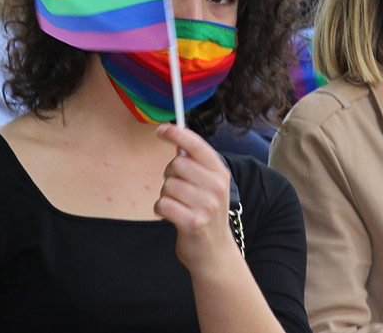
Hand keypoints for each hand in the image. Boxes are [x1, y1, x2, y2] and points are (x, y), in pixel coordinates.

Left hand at [154, 124, 240, 274]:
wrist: (215, 254)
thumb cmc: (207, 214)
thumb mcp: (210, 186)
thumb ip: (196, 164)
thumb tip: (176, 139)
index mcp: (221, 173)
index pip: (196, 145)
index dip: (177, 134)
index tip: (161, 130)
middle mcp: (216, 187)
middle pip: (177, 164)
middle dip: (170, 175)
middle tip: (177, 188)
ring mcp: (206, 206)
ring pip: (168, 185)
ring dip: (165, 195)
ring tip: (178, 206)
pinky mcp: (193, 223)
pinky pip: (162, 204)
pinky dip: (161, 209)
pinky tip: (172, 216)